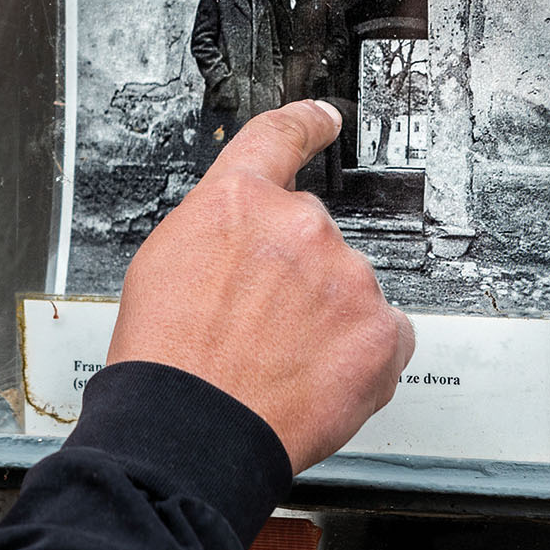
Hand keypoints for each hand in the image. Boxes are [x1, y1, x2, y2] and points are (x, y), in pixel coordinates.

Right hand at [109, 101, 415, 472]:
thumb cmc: (165, 362)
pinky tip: (316, 379)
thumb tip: (241, 247)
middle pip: (312, 237)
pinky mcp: (381, 329)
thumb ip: (217, 235)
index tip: (325, 118)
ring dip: (326, 319)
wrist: (190, 431)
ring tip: (279, 363)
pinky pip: (387, 334)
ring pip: (349, 289)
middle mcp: (299, 225)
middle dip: (295, 277)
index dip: (306, 124)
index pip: (279, 139)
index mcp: (237, 201)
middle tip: (260, 326)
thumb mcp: (162, 265)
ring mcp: (346, 276)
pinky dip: (360, 357)